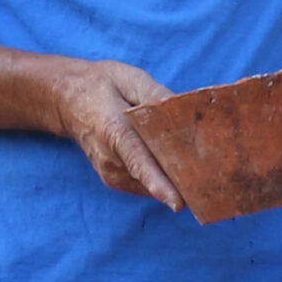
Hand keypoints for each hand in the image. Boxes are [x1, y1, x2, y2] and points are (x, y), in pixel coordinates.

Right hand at [52, 58, 182, 210]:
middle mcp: (111, 159)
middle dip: (182, 178)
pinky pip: (147, 184)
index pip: (138, 160)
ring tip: (193, 162)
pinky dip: (163, 177)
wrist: (67, 101)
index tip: (177, 203)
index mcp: (113, 130)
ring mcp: (111, 174)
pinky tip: (173, 163)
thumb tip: (184, 111)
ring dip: (174, 177)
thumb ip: (156, 95)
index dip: (158, 183)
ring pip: (153, 184)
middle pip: (153, 177)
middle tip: (213, 175)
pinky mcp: (116, 181)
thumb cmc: (101, 85)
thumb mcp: (130, 78)